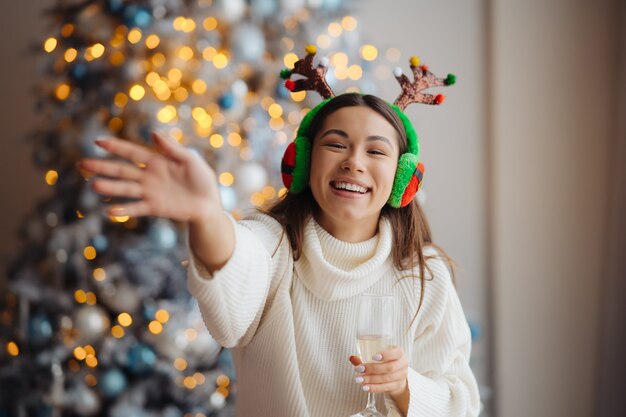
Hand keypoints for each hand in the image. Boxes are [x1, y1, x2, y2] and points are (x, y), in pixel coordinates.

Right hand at [78, 132, 220, 222]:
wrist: (208, 204)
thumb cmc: (202, 179)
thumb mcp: (190, 160)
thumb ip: (172, 148)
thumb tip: (153, 133)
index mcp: (157, 161)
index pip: (132, 152)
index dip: (116, 147)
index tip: (98, 141)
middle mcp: (148, 177)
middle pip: (122, 170)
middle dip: (102, 167)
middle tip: (82, 164)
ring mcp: (150, 193)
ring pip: (126, 189)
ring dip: (110, 187)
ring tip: (94, 185)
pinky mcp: (154, 207)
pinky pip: (137, 208)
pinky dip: (124, 210)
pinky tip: (110, 212)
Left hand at [349, 346, 408, 396]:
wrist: (397, 375)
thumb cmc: (385, 361)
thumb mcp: (378, 356)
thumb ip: (365, 356)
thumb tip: (351, 357)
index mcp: (399, 352)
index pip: (395, 353)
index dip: (385, 355)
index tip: (373, 357)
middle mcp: (402, 364)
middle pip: (389, 367)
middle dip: (372, 369)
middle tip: (359, 369)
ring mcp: (401, 376)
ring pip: (386, 379)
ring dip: (371, 379)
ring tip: (358, 379)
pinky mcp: (397, 386)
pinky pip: (385, 388)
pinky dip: (374, 388)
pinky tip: (365, 387)